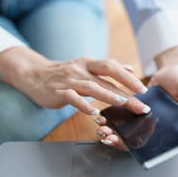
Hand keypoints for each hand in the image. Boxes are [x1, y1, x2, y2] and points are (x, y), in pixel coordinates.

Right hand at [0, 46, 150, 114]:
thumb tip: (129, 68)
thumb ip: (107, 68)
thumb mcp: (86, 66)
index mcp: (89, 63)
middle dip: (126, 88)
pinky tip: (93, 113)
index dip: (128, 77)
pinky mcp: (58, 92)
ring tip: (122, 103)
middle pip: (106, 76)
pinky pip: (72, 98)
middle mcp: (81, 69)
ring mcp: (69, 80)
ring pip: (91, 87)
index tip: (144, 89)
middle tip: (141, 101)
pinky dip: (83, 105)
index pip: (112, 66)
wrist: (33, 74)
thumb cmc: (64, 73)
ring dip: (108, 95)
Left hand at [96, 45, 177, 148]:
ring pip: (129, 133)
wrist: (171, 70)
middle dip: (121, 141)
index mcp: (172, 126)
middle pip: (139, 141)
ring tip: (101, 130)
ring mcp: (146, 121)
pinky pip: (125, 122)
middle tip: (107, 137)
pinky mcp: (137, 113)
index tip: (123, 143)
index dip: (139, 146)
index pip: (155, 142)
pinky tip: (102, 121)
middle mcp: (158, 128)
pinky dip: (113, 122)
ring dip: (114, 133)